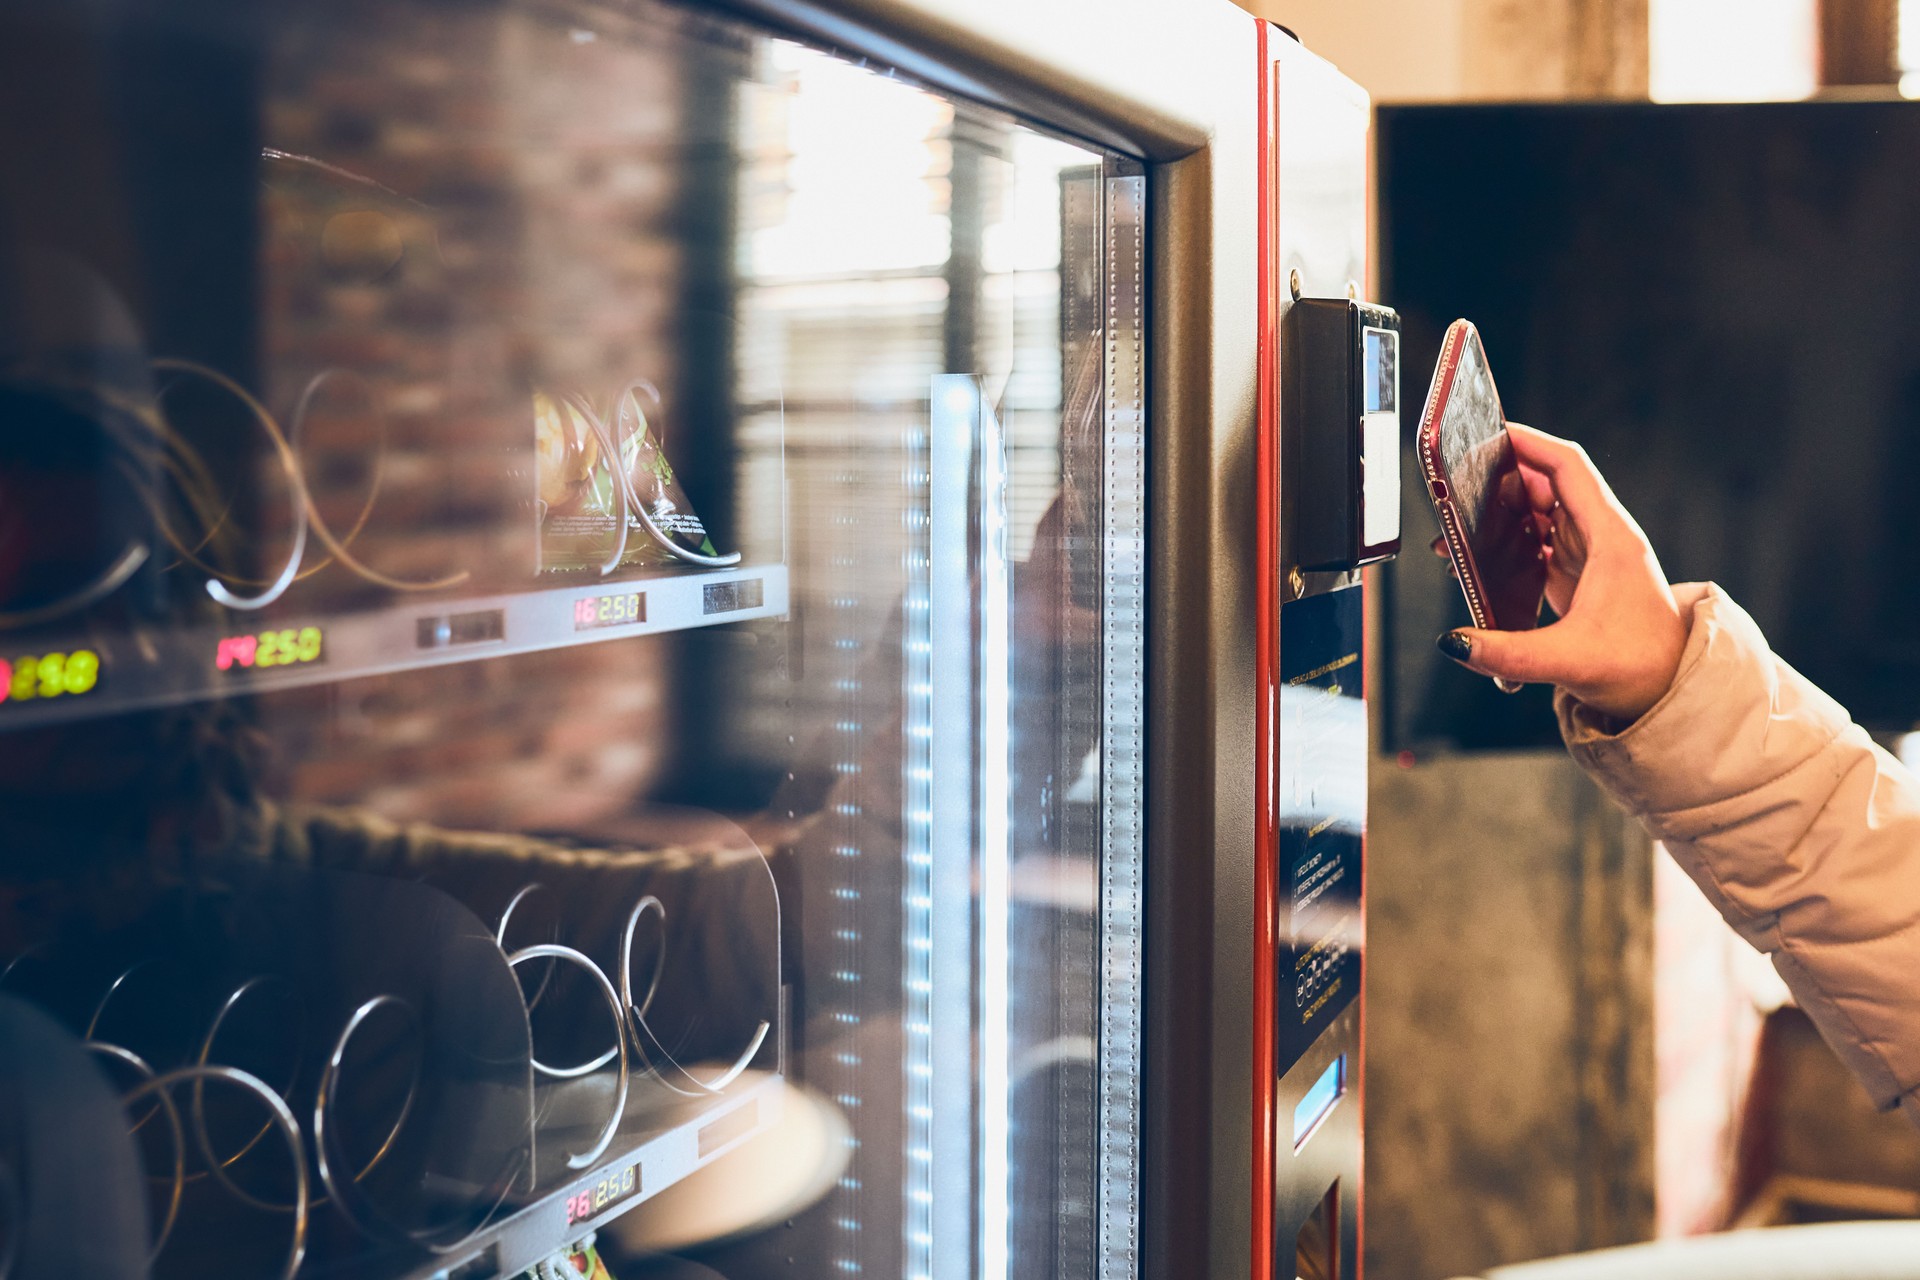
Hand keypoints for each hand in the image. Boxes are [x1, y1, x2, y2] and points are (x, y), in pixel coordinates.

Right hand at [1434, 423, 1695, 723]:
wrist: (1671, 688)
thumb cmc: (1641, 666)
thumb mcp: (1570, 660)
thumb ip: (1507, 654)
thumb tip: (1455, 643)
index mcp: (1610, 538)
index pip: (1568, 467)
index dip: (1530, 443)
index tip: (1491, 434)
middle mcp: (1602, 537)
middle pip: (1548, 483)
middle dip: (1502, 477)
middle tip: (1458, 484)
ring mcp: (1590, 553)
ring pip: (1540, 510)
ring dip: (1501, 510)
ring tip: (1460, 523)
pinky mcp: (1578, 574)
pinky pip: (1537, 540)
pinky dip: (1508, 539)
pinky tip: (1481, 557)